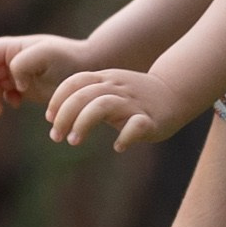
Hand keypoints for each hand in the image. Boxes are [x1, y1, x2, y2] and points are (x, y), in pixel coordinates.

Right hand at [0, 32, 88, 117]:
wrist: (88, 69)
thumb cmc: (67, 57)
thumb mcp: (45, 54)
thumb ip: (22, 63)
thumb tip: (15, 84)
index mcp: (13, 48)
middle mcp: (11, 61)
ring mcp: (17, 76)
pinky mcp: (24, 91)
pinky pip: (5, 98)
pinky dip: (3, 104)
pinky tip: (15, 105)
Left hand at [45, 65, 204, 153]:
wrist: (175, 92)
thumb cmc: (135, 96)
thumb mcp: (109, 88)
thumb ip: (86, 96)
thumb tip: (56, 118)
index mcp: (105, 80)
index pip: (74, 82)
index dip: (58, 100)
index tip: (50, 119)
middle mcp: (116, 88)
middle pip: (83, 95)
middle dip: (64, 116)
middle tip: (56, 136)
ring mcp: (133, 103)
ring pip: (103, 106)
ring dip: (83, 123)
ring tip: (74, 141)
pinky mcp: (150, 119)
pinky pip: (136, 125)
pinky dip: (125, 136)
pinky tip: (118, 147)